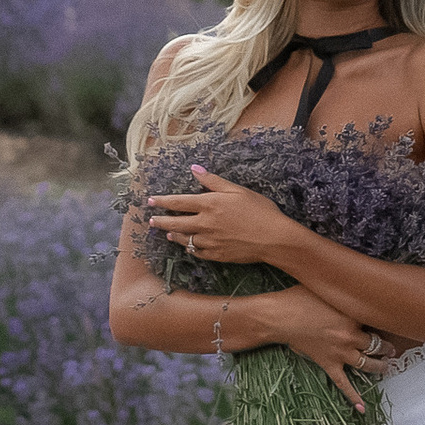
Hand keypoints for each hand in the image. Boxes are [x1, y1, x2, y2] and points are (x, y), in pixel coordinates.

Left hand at [142, 164, 295, 267]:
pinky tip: (188, 246)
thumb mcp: (238, 190)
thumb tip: (194, 169)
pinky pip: (198, 252)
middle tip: (151, 220)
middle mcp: (205, 223)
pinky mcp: (217, 255)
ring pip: (184, 239)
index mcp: (209, 204)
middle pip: (176, 222)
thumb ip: (214, 181)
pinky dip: (190, 249)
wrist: (274, 238)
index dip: (162, 201)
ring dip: (174, 235)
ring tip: (167, 233)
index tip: (150, 201)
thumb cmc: (260, 210)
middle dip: (160, 220)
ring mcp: (210, 241)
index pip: (178, 202)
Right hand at [261, 285, 392, 410]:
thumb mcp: (326, 288)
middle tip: (392, 348)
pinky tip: (363, 408)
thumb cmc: (299, 298)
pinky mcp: (329, 364)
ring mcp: (341, 353)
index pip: (375, 321)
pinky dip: (354, 397)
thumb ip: (341, 292)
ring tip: (387, 366)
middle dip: (386, 347)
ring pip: (367, 364)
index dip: (382, 322)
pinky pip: (344, 384)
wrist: (280, 317)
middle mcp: (351, 336)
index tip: (389, 323)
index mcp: (353, 316)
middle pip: (376, 344)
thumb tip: (350, 287)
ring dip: (379, 367)